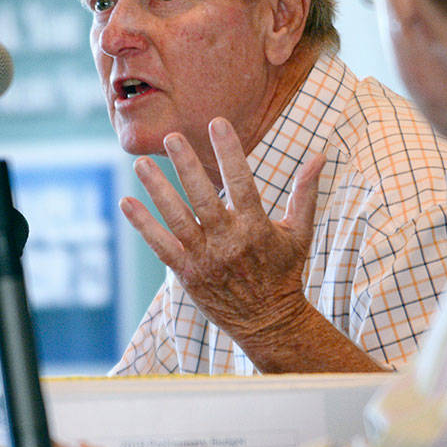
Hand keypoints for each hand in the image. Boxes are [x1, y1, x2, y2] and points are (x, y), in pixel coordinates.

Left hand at [121, 116, 335, 368]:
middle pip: (203, 198)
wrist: (269, 323)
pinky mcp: (187, 273)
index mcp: (256, 227)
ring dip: (158, 190)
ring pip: (177, 219)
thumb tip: (320, 155)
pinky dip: (143, 225)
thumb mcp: (300, 232)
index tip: (218, 123)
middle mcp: (228, 241)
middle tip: (172, 137)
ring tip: (141, 163)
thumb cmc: (284, 272)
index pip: (241, 182)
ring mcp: (205, 258)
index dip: (229, 153)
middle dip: (187, 166)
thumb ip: (305, 192)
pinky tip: (126, 202)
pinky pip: (160, 246)